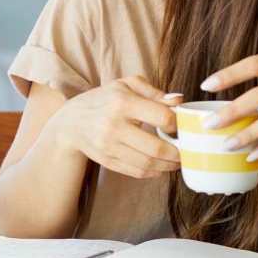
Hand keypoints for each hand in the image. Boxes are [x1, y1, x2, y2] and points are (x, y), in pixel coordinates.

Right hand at [48, 76, 181, 178]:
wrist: (70, 122)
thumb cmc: (104, 99)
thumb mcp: (126, 85)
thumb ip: (154, 92)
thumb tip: (179, 100)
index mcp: (122, 103)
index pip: (162, 117)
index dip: (177, 124)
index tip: (182, 126)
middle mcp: (114, 126)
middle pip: (156, 147)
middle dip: (178, 153)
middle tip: (187, 151)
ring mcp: (109, 146)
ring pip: (148, 163)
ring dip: (169, 166)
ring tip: (178, 160)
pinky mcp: (107, 160)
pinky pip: (136, 171)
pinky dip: (153, 172)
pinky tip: (162, 166)